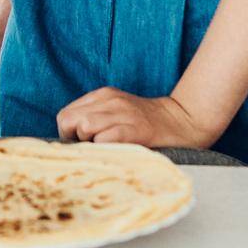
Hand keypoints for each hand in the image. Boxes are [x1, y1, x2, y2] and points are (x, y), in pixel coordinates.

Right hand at [0, 0, 10, 116]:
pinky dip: (17, 71)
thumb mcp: (1, 29)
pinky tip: (27, 83)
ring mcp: (2, 38)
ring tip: (17, 100)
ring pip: (0, 66)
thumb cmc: (15, 0)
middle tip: (0, 112)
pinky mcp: (18, 39)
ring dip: (7, 80)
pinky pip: (13, 60)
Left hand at [55, 89, 212, 148]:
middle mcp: (109, 100)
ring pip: (84, 126)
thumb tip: (70, 142)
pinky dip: (105, 149)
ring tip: (107, 150)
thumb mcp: (116, 113)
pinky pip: (105, 139)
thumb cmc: (146, 125)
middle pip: (68, 120)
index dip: (68, 134)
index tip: (83, 144)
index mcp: (102, 96)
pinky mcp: (135, 128)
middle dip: (74, 139)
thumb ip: (94, 120)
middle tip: (92, 149)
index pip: (64, 115)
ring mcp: (122, 113)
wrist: (183, 122)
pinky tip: (118, 152)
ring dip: (90, 144)